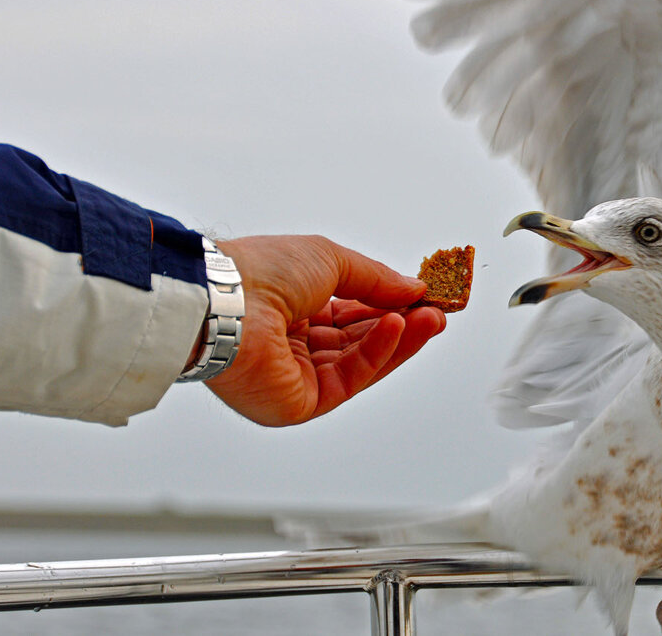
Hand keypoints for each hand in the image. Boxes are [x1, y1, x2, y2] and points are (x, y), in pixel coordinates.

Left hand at [201, 235, 445, 425]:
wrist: (224, 300)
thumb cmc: (259, 271)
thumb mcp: (331, 259)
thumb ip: (376, 279)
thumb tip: (413, 288)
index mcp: (294, 309)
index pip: (353, 313)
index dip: (390, 306)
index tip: (425, 298)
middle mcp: (294, 345)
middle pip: (362, 341)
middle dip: (404, 325)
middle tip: (437, 311)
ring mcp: (298, 376)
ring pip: (362, 361)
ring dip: (400, 339)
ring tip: (430, 317)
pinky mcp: (301, 403)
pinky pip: (351, 378)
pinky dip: (379, 352)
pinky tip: (399, 327)